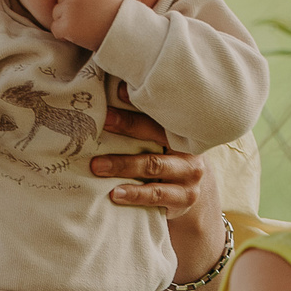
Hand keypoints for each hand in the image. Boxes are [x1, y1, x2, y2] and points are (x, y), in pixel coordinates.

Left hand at [48, 0, 128, 48]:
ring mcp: (70, 8)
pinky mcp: (67, 25)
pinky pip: (55, 29)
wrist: (126, 33)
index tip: (85, 13)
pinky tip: (76, 37)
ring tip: (82, 30)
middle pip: (61, 1)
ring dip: (66, 23)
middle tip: (82, 23)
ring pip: (57, 14)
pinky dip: (63, 35)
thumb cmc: (122, 15)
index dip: (75, 3)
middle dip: (69, 12)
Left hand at [90, 81, 207, 214]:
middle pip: (157, 135)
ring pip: (154, 166)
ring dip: (123, 165)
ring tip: (97, 166)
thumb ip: (145, 126)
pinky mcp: (185, 198)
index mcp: (182, 131)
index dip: (140, 103)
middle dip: (128, 126)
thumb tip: (112, 96)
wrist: (192, 194)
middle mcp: (189, 149)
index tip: (118, 92)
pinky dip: (135, 194)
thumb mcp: (162, 142)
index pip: (160, 113)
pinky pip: (156, 195)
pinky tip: (115, 193)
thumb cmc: (168, 161)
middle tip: (103, 122)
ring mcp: (189, 174)